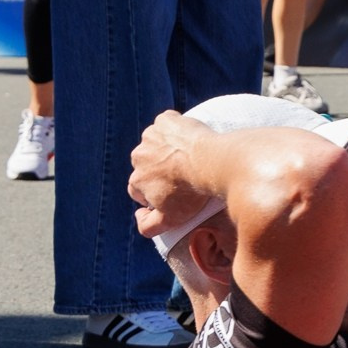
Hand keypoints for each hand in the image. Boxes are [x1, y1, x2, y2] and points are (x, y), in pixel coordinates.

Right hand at [128, 110, 216, 239]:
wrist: (211, 163)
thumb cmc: (192, 193)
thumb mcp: (170, 220)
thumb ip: (147, 226)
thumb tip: (139, 216)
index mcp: (136, 181)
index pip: (139, 189)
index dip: (155, 192)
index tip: (173, 192)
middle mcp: (138, 157)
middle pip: (147, 165)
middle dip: (160, 170)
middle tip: (184, 174)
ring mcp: (151, 137)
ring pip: (156, 144)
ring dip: (167, 149)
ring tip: (189, 157)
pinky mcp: (166, 121)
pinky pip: (167, 124)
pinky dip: (175, 129)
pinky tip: (189, 138)